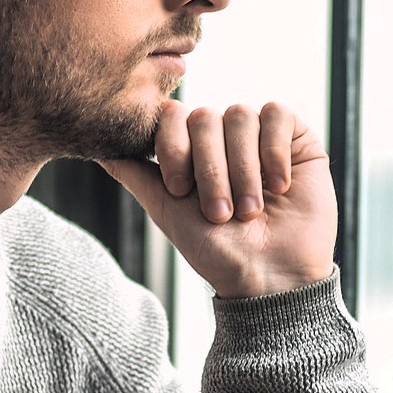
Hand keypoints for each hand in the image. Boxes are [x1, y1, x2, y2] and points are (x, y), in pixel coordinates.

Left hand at [98, 101, 335, 298]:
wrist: (269, 278)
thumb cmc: (217, 252)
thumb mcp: (166, 211)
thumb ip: (134, 174)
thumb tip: (96, 147)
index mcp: (191, 150)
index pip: (171, 116)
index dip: (173, 148)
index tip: (180, 191)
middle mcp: (224, 137)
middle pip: (205, 117)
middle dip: (209, 169)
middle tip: (219, 213)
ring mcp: (260, 135)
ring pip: (240, 115)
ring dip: (243, 170)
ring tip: (250, 212)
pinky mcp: (296, 138)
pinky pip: (278, 114)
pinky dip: (273, 152)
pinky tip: (278, 186)